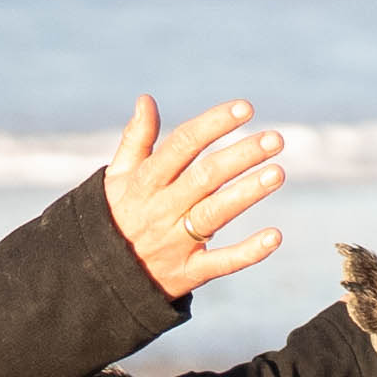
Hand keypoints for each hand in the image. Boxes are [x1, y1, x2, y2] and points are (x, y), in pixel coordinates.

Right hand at [101, 95, 288, 300]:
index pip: (182, 145)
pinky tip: (274, 236)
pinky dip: (248, 252)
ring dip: (247, 193)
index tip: (245, 108)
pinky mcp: (187, 273)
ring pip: (215, 213)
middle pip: (205, 177)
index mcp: (144, 182)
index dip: (214, 124)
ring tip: (278, 173)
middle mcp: (161, 209)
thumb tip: (146, 100)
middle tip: (275, 140)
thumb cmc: (116, 216)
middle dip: (241, 155)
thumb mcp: (116, 177)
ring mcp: (175, 242)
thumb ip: (135, 139)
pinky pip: (220, 262)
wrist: (99, 277)